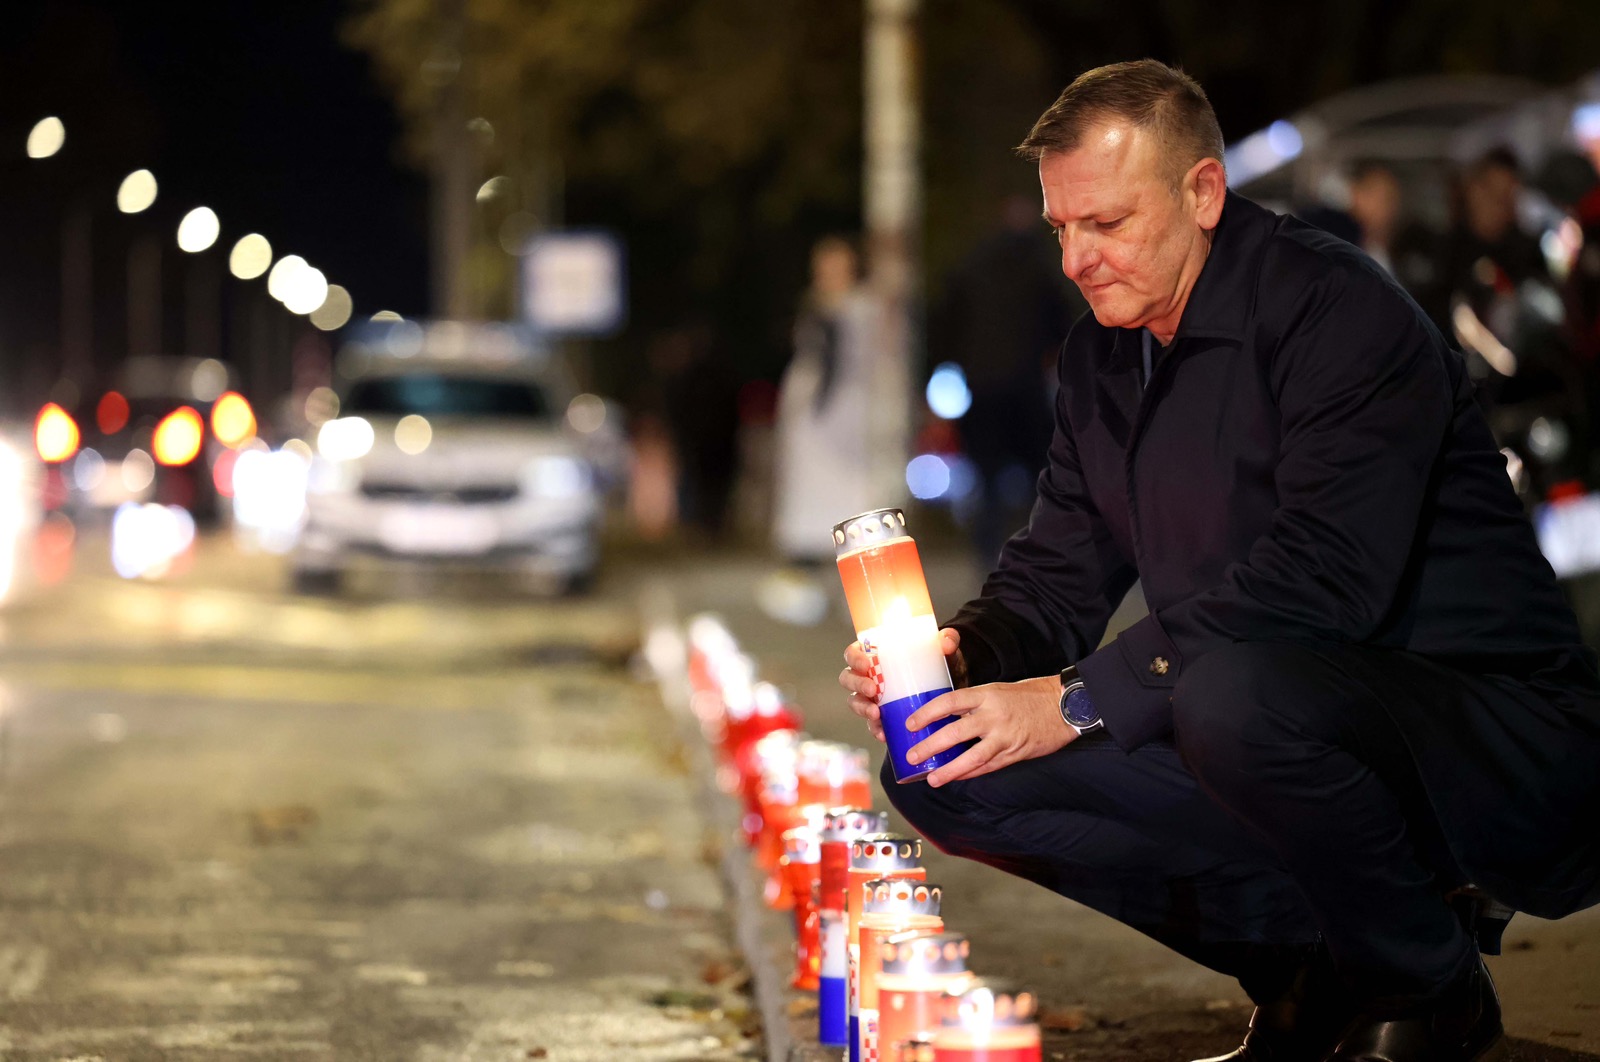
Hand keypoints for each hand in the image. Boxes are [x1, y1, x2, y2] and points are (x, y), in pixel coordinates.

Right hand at [839, 628, 962, 743]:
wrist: (946, 692)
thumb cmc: (935, 665)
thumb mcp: (941, 652)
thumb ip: (947, 640)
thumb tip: (948, 642)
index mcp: (874, 655)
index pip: (853, 653)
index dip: (854, 658)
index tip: (866, 663)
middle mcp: (869, 676)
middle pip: (849, 678)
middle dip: (856, 684)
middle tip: (872, 689)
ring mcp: (873, 698)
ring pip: (856, 702)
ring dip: (862, 708)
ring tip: (876, 714)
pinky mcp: (882, 717)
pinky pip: (871, 725)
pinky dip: (875, 730)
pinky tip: (883, 734)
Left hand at [903, 675, 1076, 786]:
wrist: (1066, 705)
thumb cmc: (1031, 695)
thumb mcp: (999, 690)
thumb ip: (976, 704)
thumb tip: (949, 717)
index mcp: (987, 695)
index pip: (949, 702)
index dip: (927, 713)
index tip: (911, 724)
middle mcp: (994, 715)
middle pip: (954, 732)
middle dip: (930, 746)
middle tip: (912, 756)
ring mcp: (1005, 736)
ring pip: (971, 757)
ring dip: (949, 770)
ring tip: (932, 778)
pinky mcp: (1015, 753)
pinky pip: (989, 767)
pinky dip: (971, 773)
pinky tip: (957, 778)